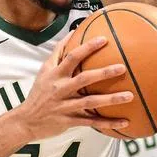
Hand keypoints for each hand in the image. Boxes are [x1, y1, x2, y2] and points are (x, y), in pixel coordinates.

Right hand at [13, 37, 133, 139]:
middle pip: (84, 79)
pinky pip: (92, 122)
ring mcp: (65, 106)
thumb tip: (72, 33)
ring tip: (130, 95)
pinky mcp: (69, 121)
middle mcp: (60, 89)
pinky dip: (108, 123)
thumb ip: (58, 54)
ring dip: (111, 99)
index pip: (72, 57)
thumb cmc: (39, 92)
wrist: (26, 120)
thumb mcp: (44, 71)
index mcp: (55, 74)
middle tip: (122, 68)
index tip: (104, 40)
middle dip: (103, 73)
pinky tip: (125, 121)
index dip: (87, 48)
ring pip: (91, 102)